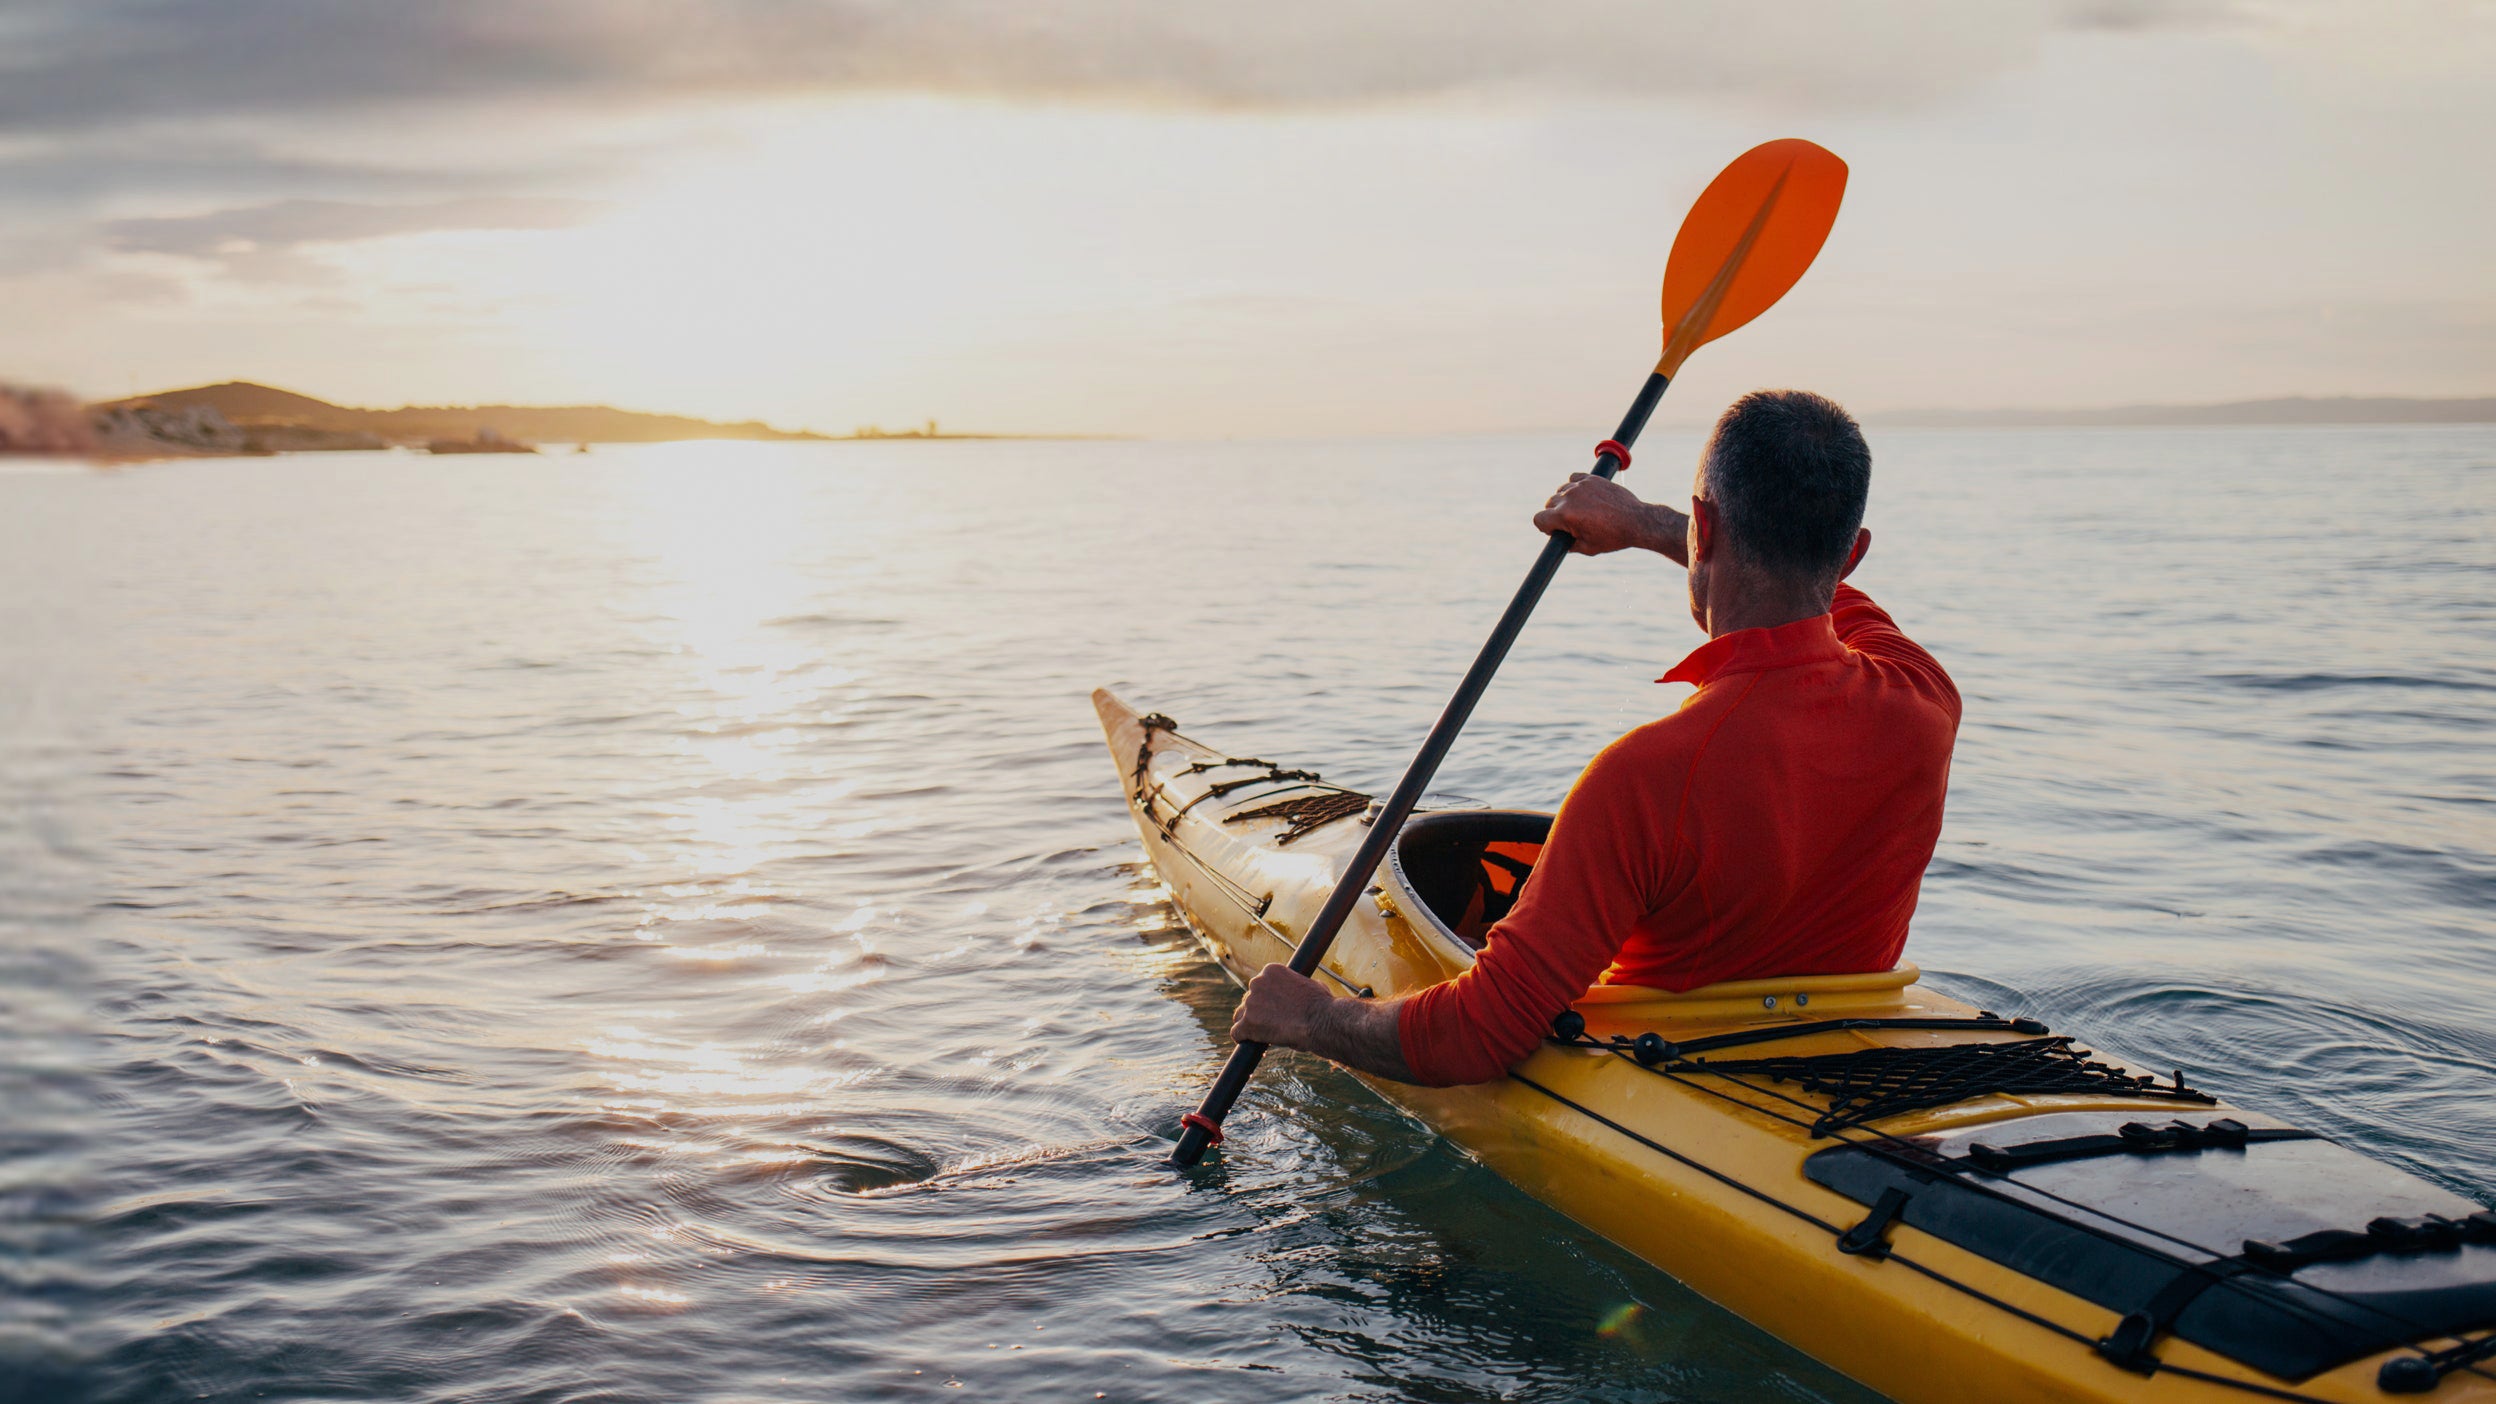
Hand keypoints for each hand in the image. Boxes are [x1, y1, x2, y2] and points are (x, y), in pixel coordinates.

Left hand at [1232, 963, 1332, 1048]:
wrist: (1321, 1021)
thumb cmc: (1322, 1005)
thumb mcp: (1312, 985)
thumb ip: (1298, 986)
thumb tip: (1303, 991)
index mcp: (1271, 970)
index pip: (1260, 984)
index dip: (1267, 999)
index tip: (1275, 1009)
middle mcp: (1257, 982)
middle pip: (1249, 999)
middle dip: (1259, 1011)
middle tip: (1272, 1024)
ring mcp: (1251, 1002)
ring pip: (1240, 1015)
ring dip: (1249, 1024)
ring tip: (1262, 1035)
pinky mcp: (1247, 1023)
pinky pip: (1236, 1032)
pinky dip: (1243, 1039)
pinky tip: (1250, 1043)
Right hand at [1532, 474, 1680, 558]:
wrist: (1637, 521)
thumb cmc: (1613, 537)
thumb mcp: (1587, 548)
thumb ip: (1568, 544)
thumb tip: (1558, 540)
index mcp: (1565, 516)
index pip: (1539, 519)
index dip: (1546, 527)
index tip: (1557, 530)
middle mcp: (1570, 498)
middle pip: (1549, 504)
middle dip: (1556, 514)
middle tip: (1572, 523)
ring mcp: (1581, 486)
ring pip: (1561, 491)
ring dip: (1566, 500)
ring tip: (1581, 510)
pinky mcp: (1592, 479)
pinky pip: (1573, 479)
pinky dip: (1575, 486)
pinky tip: (1584, 496)